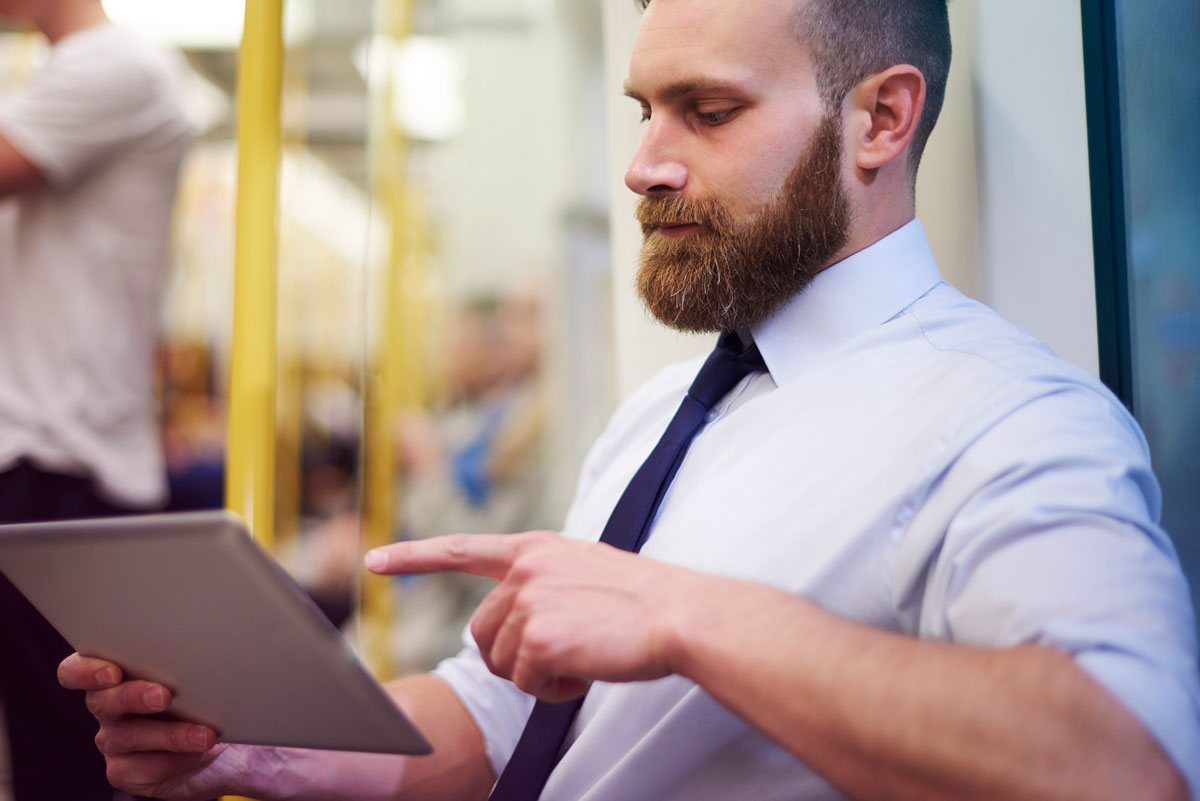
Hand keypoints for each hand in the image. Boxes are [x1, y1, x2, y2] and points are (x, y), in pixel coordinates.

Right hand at [58, 653, 243, 799]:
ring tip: (203, 734)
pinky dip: (174, 760)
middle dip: (133, 696)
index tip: (112, 672)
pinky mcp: (124, 771)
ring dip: (169, 734)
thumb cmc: (209, 701)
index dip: (85, 671)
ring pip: (127, 736)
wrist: (226, 748)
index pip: (76, 670)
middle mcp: (107, 707)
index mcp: (115, 675)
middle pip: (101, 700)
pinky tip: (197, 753)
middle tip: (164, 696)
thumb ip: (184, 664)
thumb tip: (197, 655)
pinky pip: (141, 767)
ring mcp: (113, 740)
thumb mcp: (199, 676)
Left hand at [366, 532, 698, 701]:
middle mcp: (525, 569)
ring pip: (501, 662)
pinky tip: (585, 671)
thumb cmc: (643, 601)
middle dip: (511, 658)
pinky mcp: (538, 636)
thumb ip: (544, 584)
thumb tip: (516, 626)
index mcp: (536, 549)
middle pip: (481, 633)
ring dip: (537, 675)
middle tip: (560, 659)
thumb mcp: (586, 571)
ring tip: (582, 658)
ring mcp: (529, 600)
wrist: (678, 614)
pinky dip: (553, 691)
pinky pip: (524, 683)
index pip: (462, 550)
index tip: (375, 561)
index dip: (414, 557)